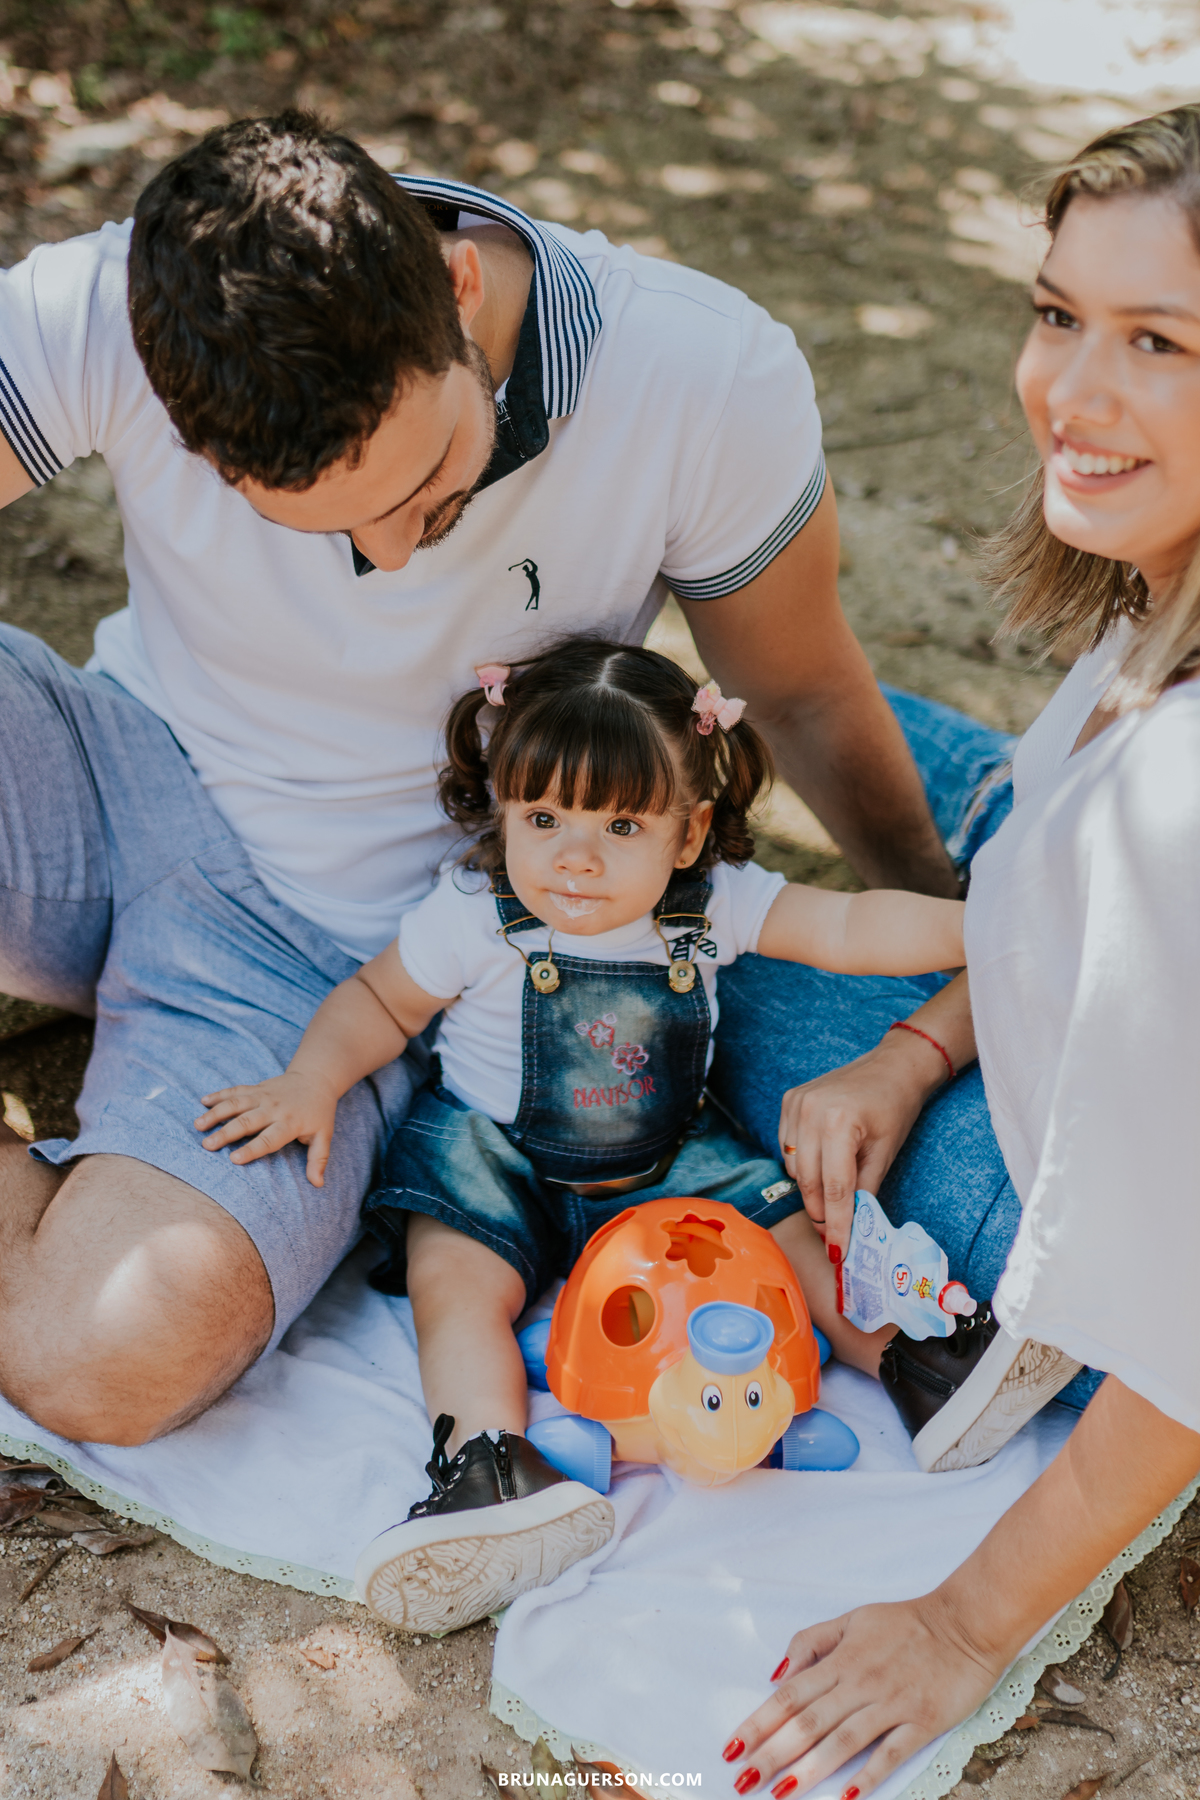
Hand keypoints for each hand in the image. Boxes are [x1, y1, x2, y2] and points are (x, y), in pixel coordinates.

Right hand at [195, 1072, 338, 1186]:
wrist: (317, 1078)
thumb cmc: (319, 1112)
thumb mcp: (324, 1136)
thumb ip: (318, 1160)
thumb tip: (318, 1184)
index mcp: (290, 1123)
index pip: (269, 1138)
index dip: (252, 1149)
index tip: (234, 1159)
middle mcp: (274, 1108)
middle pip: (247, 1121)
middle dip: (226, 1133)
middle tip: (207, 1145)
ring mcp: (263, 1096)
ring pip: (236, 1104)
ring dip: (216, 1113)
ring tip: (198, 1125)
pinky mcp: (257, 1087)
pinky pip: (235, 1090)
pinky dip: (219, 1095)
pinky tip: (203, 1101)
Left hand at [723, 1595, 1002, 1798]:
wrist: (964, 1623)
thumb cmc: (905, 1623)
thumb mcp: (851, 1619)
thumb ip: (811, 1642)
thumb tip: (777, 1674)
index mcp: (841, 1659)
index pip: (789, 1695)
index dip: (759, 1723)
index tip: (733, 1748)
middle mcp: (861, 1683)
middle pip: (808, 1722)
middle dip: (772, 1753)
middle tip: (743, 1781)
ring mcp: (892, 1703)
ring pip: (842, 1740)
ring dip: (810, 1769)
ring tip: (781, 1793)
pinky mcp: (922, 1721)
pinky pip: (892, 1751)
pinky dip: (870, 1773)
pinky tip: (849, 1796)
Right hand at [777, 1038, 934, 1257]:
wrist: (892, 1067)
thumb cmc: (895, 1109)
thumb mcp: (885, 1154)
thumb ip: (864, 1191)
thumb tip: (850, 1228)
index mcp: (839, 1122)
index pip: (834, 1188)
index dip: (836, 1225)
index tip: (837, 1254)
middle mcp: (810, 1111)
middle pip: (808, 1182)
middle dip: (821, 1213)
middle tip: (834, 1235)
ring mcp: (795, 1104)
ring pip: (795, 1168)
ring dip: (812, 1190)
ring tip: (833, 1197)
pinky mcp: (789, 1101)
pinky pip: (787, 1148)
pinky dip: (803, 1165)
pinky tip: (822, 1165)